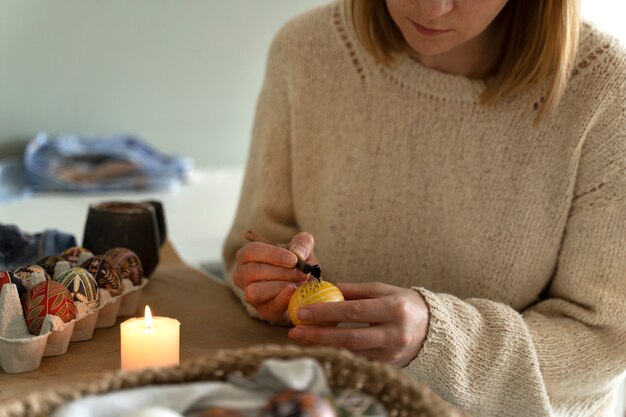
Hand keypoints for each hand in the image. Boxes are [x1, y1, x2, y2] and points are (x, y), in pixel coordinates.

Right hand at [233, 232, 318, 324]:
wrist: (306, 287)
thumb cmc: (297, 263)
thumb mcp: (303, 247)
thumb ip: (302, 243)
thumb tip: (297, 253)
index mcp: (247, 255)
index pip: (251, 251)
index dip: (272, 255)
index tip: (293, 259)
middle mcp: (242, 275)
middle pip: (253, 271)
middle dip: (281, 272)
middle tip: (302, 273)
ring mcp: (249, 294)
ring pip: (254, 291)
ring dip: (279, 286)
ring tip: (299, 283)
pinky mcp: (263, 310)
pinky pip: (268, 307)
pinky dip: (282, 299)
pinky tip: (295, 292)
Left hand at [287, 282, 429, 366]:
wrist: (432, 329)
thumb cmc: (403, 303)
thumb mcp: (383, 290)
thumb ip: (356, 290)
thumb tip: (325, 287)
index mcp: (394, 308)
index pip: (355, 311)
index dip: (327, 312)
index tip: (303, 311)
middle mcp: (395, 333)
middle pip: (351, 337)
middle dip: (320, 334)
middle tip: (295, 330)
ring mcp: (392, 353)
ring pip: (352, 352)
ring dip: (324, 345)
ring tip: (302, 337)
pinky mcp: (389, 365)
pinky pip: (358, 359)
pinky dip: (337, 352)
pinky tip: (320, 345)